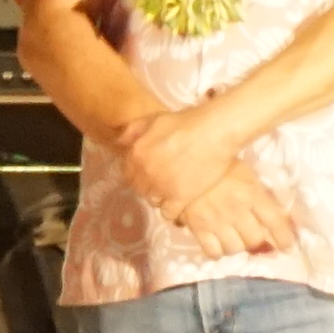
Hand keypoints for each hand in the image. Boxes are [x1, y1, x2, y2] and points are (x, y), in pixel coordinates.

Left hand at [120, 108, 255, 222]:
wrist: (214, 132)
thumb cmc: (186, 122)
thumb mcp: (155, 119)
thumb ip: (133, 130)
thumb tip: (119, 143)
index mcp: (137, 154)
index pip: (129, 173)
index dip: (139, 174)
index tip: (150, 173)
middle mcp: (145, 173)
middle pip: (140, 188)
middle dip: (148, 186)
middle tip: (163, 182)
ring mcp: (162, 187)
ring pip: (153, 200)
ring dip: (160, 197)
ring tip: (172, 191)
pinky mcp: (180, 198)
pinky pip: (168, 213)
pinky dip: (172, 210)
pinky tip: (179, 203)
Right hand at [177, 160, 300, 260]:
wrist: (183, 161)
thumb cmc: (217, 164)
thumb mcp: (244, 173)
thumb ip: (258, 194)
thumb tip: (270, 218)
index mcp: (251, 192)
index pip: (275, 222)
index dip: (284, 239)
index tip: (287, 247)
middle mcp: (237, 209)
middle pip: (254, 239)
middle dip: (255, 241)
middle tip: (251, 236)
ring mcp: (217, 220)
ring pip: (235, 248)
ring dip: (237, 247)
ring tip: (233, 239)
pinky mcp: (198, 227)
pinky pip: (213, 251)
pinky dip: (218, 252)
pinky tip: (218, 244)